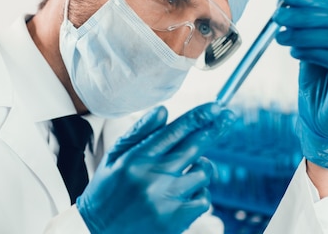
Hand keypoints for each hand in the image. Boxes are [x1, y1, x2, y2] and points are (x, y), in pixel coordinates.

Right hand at [76, 103, 234, 233]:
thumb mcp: (114, 156)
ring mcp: (167, 199)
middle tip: (228, 117)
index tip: (217, 107)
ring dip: (201, 166)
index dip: (200, 116)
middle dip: (216, 128)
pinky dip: (199, 193)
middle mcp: (153, 177)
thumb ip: (139, 132)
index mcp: (136, 158)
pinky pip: (204, 200)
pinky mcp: (177, 220)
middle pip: (196, 146)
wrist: (98, 232)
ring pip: (204, 172)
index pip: (175, 131)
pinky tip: (183, 194)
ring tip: (187, 170)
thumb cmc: (107, 190)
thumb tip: (164, 110)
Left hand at [274, 0, 327, 170]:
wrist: (326, 123)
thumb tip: (284, 10)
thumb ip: (304, 33)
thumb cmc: (319, 87)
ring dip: (303, 34)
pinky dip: (312, 52)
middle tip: (277, 17)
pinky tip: (295, 53)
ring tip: (280, 38)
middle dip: (302, 14)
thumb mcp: (310, 53)